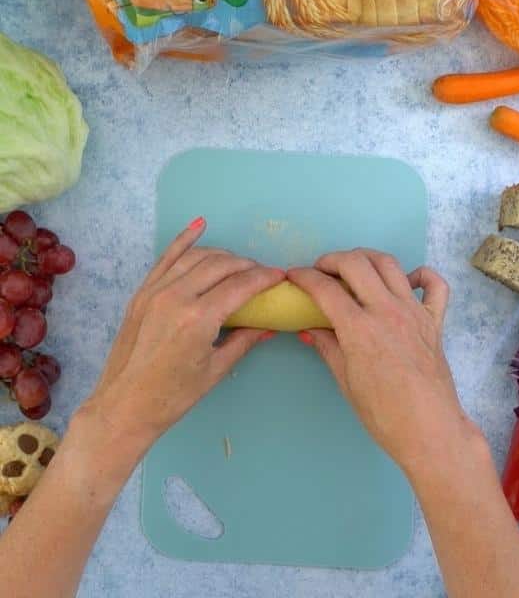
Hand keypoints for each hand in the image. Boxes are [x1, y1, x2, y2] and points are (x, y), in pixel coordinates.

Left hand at [81, 218, 282, 447]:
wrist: (124, 406)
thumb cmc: (174, 395)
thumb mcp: (216, 369)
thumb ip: (244, 340)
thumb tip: (269, 326)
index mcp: (198, 318)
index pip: (240, 285)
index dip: (264, 278)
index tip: (281, 276)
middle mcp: (176, 297)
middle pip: (220, 266)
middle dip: (247, 266)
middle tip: (262, 274)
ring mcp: (154, 292)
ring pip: (196, 257)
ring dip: (222, 255)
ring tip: (239, 264)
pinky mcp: (141, 294)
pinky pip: (165, 259)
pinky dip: (183, 240)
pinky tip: (199, 225)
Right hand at [287, 250, 468, 475]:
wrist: (429, 428)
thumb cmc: (382, 414)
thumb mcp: (346, 381)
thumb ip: (328, 347)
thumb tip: (309, 328)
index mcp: (360, 329)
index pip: (325, 289)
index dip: (304, 277)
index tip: (293, 276)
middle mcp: (388, 311)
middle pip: (357, 264)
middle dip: (332, 260)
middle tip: (320, 271)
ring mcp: (415, 312)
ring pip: (390, 265)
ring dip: (367, 258)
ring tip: (353, 268)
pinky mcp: (436, 320)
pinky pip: (435, 284)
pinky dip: (421, 275)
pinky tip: (406, 282)